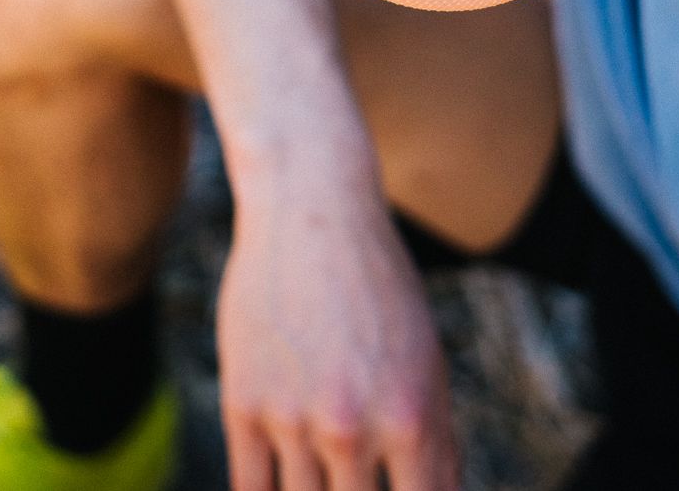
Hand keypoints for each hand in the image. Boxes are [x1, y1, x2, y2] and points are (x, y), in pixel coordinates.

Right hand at [217, 178, 458, 490]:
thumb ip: (436, 440)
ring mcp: (291, 418)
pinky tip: (281, 486)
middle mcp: (350, 426)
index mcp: (410, 417)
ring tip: (324, 475)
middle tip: (355, 480)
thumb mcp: (427, 360)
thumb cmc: (379, 289)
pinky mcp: (242, 405)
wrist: (309, 214)